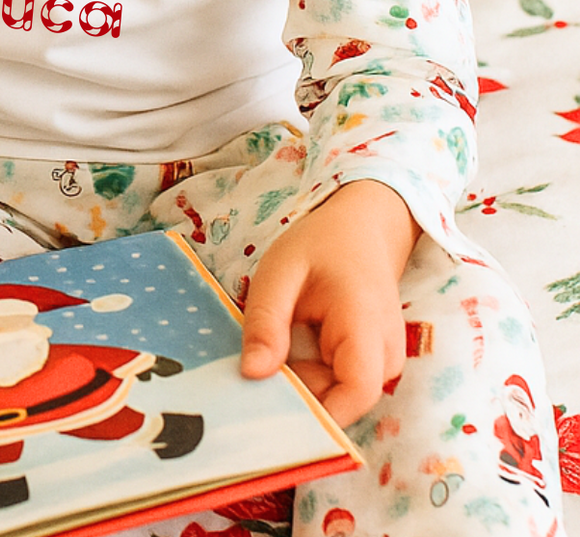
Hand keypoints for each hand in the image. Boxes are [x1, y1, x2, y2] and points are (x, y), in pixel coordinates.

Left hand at [239, 180, 419, 426]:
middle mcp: (386, 353)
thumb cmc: (321, 245)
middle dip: (298, 397)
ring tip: (270, 352)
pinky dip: (310, 376)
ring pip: (338, 395)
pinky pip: (339, 384)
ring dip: (301, 384)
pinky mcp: (373, 364)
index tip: (267, 402)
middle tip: (253, 373)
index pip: (355, 393)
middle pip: (342, 401)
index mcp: (365, 325)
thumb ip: (266, 321)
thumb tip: (252, 374)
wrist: (363, 229)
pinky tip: (287, 353)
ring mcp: (384, 362)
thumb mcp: (279, 272)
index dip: (315, 410)